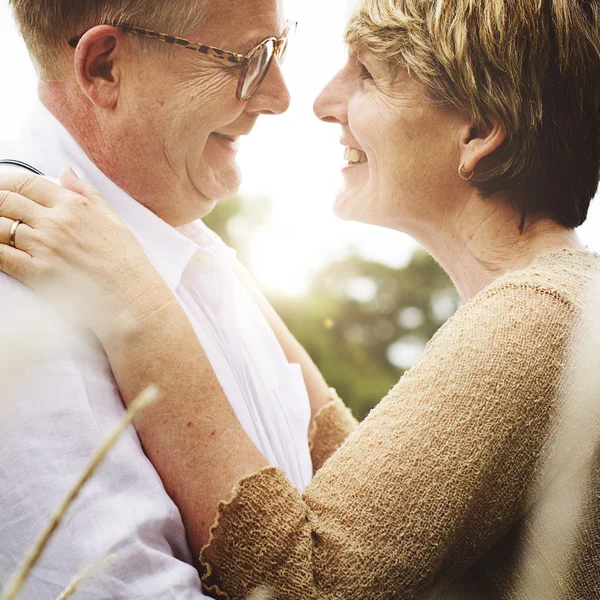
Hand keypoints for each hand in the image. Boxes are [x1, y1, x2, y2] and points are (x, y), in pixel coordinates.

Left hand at [0, 170, 177, 343]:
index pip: (26, 183)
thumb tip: (66, 172)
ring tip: (2, 234)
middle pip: (5, 201)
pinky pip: (0, 255)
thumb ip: (87, 193)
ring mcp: (45, 246)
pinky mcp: (37, 272)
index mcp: (75, 205)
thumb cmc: (127, 263)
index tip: (0, 190)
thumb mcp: (113, 219)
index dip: (5, 184)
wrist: (133, 298)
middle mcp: (56, 222)